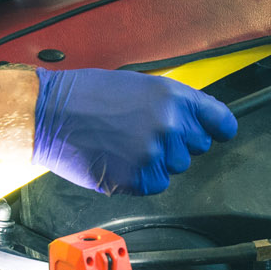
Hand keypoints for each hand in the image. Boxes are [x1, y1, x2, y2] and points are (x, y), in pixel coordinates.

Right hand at [31, 68, 237, 194]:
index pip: (220, 119)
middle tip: (143, 131)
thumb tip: (198, 120)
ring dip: (157, 161)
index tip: (220, 132)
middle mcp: (170, 125)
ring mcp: (154, 154)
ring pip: (175, 168)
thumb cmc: (88, 94)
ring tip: (125, 143)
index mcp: (173, 97)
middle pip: (196, 147)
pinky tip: (119, 159)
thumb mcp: (140, 84)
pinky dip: (140, 178)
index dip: (219, 127)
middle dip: (177, 142)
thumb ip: (173, 103)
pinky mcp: (137, 178)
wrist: (51, 112)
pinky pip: (155, 185)